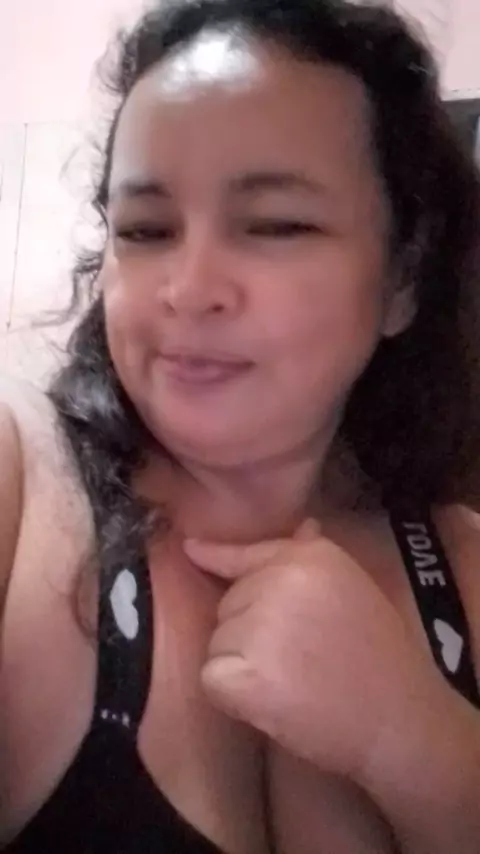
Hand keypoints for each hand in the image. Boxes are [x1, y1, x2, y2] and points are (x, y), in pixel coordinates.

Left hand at [184, 521, 439, 781]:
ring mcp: (259, 625)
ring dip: (243, 666)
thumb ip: (318, 559)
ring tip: (294, 680)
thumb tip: (303, 527)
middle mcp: (279, 581)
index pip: (247, 554)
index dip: (217, 556)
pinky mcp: (242, 672)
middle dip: (251, 632)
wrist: (398, 718)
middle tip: (301, 657)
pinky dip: (233, 696)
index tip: (190, 549)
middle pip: (229, 604)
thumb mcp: (353, 589)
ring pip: (219, 642)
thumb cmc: (380, 656)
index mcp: (309, 557)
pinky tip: (274, 701)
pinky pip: (213, 678)